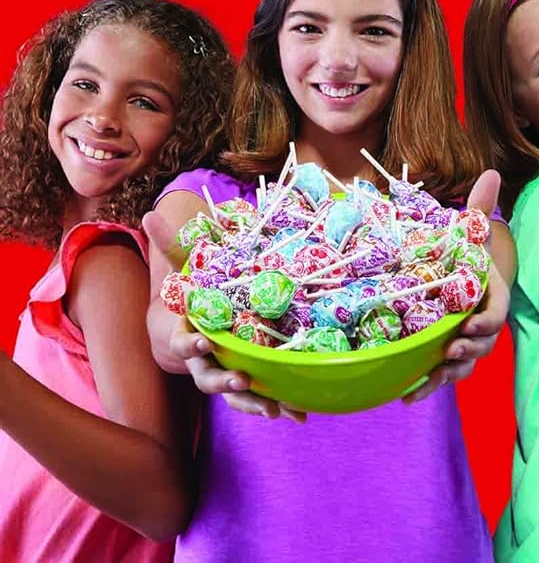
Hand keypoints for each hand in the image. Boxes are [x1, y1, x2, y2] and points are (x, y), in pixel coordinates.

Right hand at [143, 211, 305, 422]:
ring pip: (234, 396)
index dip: (190, 344)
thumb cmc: (190, 298)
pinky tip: (299, 413)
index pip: (184, 343)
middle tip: (241, 380)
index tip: (201, 340)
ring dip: (253, 403)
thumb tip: (151, 213)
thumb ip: (171, 246)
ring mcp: (223, 374)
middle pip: (208, 378)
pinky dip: (277, 405)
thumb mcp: (182, 273)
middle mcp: (204, 361)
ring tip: (275, 411)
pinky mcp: (244, 381)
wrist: (189, 330)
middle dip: (224, 381)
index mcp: (189, 335)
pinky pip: (258, 397)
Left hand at [403, 169, 507, 403]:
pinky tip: (404, 395)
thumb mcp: (469, 234)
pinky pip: (440, 374)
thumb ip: (479, 209)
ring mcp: (463, 341)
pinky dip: (425, 385)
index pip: (495, 313)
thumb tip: (493, 173)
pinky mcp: (444, 353)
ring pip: (462, 365)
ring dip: (446, 375)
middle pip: (481, 345)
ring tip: (425, 382)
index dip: (486, 321)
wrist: (457, 276)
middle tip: (450, 352)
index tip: (470, 324)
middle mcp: (479, 323)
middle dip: (468, 352)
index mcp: (488, 296)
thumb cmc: (463, 256)